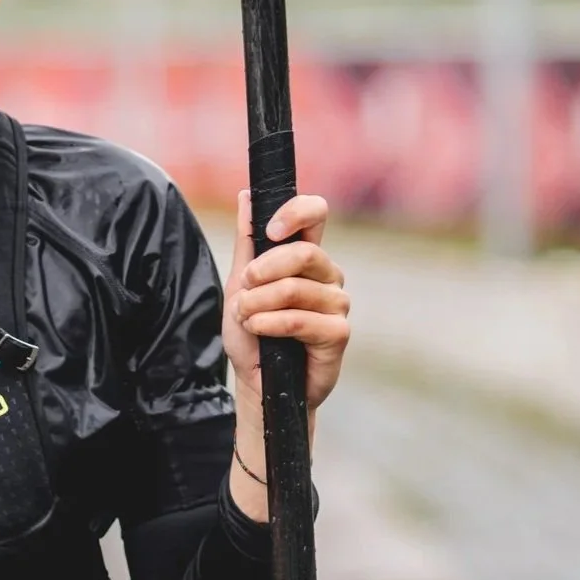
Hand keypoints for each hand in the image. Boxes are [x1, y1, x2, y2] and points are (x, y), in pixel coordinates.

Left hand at [222, 190, 349, 412]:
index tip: (270, 232)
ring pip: (295, 288)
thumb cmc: (253, 335)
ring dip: (257, 304)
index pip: (316, 214)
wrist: (257, 383)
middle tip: (245, 288)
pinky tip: (259, 330)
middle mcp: (327, 275)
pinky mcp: (338, 333)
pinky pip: (300, 319)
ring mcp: (337, 303)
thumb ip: (247, 242)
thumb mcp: (240, 284)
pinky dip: (270, 323)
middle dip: (263, 271)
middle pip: (303, 252)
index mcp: (307, 257)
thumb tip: (247, 196)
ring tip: (246, 317)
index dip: (295, 213)